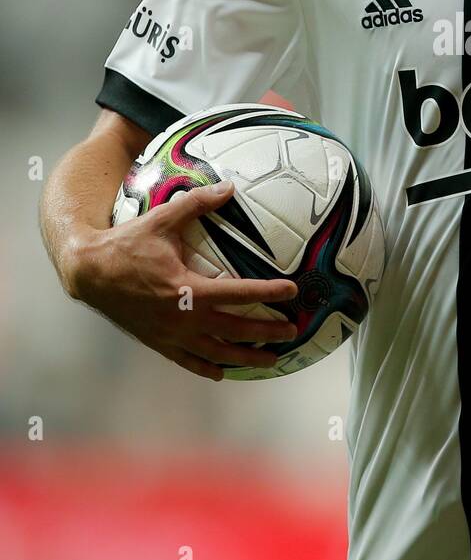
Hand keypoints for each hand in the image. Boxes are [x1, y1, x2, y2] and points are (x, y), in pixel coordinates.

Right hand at [66, 181, 298, 380]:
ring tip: (270, 359)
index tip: (292, 292)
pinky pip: (187, 360)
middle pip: (234, 330)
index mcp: (186, 288)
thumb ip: (197, 203)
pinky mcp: (157, 342)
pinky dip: (207, 367)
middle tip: (292, 332)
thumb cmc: (126, 244)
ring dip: (245, 357)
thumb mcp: (162, 219)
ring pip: (215, 353)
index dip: (268, 293)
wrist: (88, 272)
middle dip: (266, 332)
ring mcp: (169, 334)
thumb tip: (230, 186)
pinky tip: (222, 372)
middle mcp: (181, 317)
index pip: (238, 292)